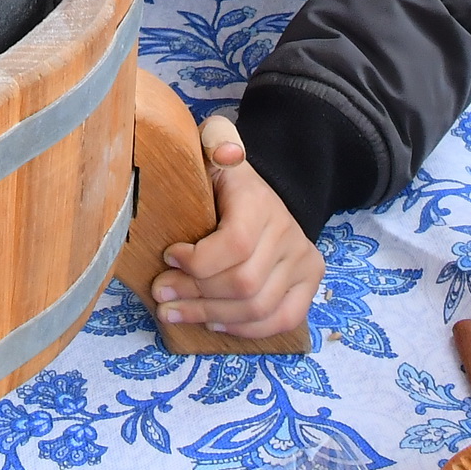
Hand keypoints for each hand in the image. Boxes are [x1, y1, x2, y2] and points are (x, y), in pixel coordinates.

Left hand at [152, 114, 322, 339]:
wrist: (270, 194)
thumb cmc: (227, 180)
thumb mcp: (215, 148)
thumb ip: (215, 140)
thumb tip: (227, 153)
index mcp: (260, 201)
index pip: (234, 244)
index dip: (197, 261)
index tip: (168, 256)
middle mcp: (289, 233)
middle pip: (242, 283)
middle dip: (195, 294)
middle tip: (161, 295)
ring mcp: (303, 261)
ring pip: (258, 307)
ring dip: (211, 316)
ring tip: (175, 312)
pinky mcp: (309, 284)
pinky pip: (282, 320)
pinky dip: (246, 329)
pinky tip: (213, 323)